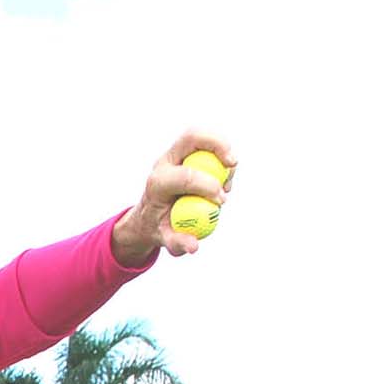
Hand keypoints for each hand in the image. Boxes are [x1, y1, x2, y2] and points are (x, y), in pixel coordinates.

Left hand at [114, 128, 236, 262]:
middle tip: (234, 164)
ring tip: (228, 179)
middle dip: (217, 145)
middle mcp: (165, 162)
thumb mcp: (164, 238)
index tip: (222, 200)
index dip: (207, 186)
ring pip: (202, 137)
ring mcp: (175, 154)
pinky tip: (225, 177)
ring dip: (223, 151)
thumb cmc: (158, 227)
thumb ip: (177, 242)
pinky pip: (208, 145)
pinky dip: (222, 156)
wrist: (149, 215)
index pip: (184, 176)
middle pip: (191, 137)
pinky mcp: (187, 152)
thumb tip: (194, 246)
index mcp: (157, 183)